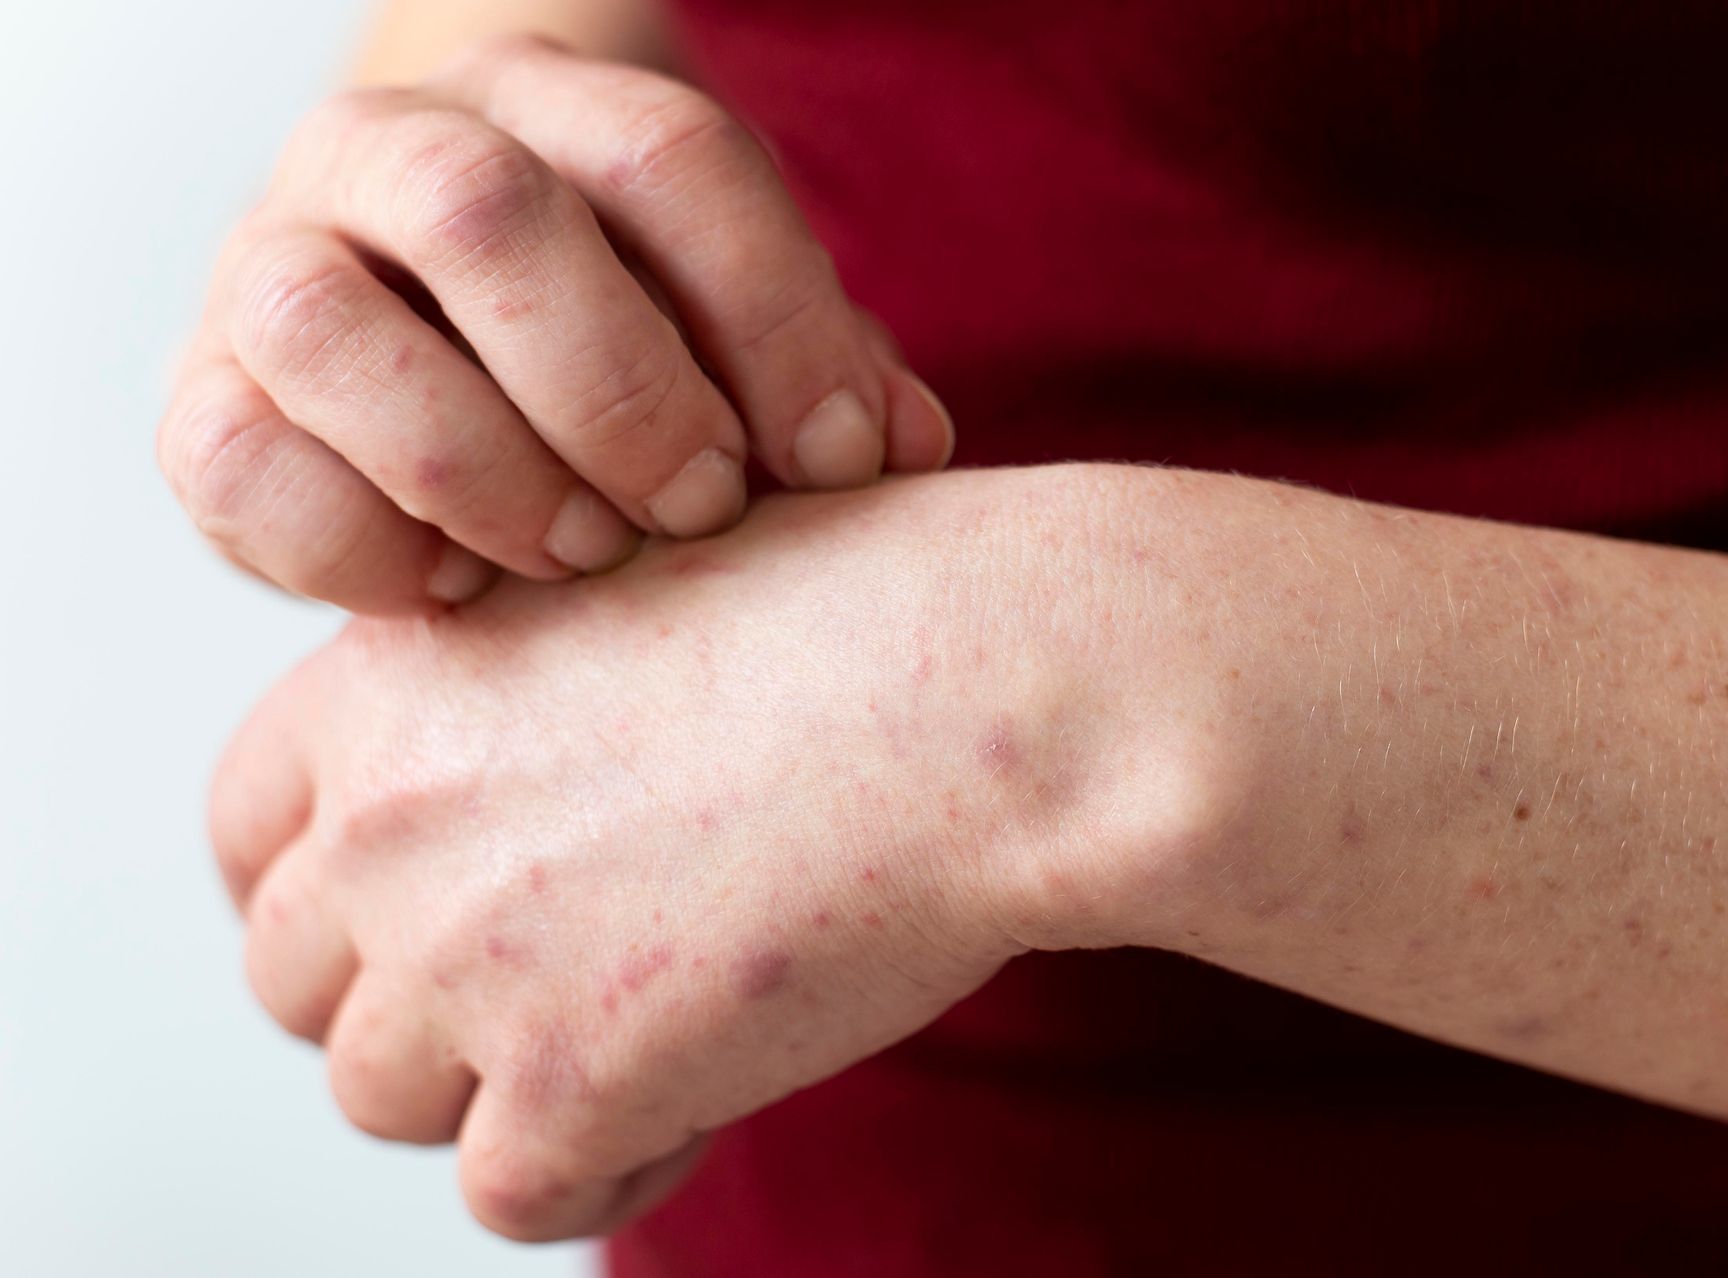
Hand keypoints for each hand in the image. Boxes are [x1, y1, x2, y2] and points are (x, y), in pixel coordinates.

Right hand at [158, 35, 953, 613]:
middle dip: (620, 389)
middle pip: (487, 215)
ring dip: (482, 464)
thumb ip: (822, 368)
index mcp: (551, 107)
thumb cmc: (619, 340)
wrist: (428, 335)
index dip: (776, 319)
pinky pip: (239, 466)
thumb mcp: (734, 329)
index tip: (846, 460)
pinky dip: (363, 549)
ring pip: (323, 324)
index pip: (671, 159)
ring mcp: (267, 264)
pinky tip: (464, 587)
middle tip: (703, 508)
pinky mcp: (199, 401)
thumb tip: (906, 446)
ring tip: (584, 554)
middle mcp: (388, 152)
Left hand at [208, 466, 1220, 1239]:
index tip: (416, 916)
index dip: (332, 888)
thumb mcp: (644, 593)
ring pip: (386, 1095)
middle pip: (302, 979)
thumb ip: (526, 698)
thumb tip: (513, 808)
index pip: (251, 829)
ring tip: (652, 1034)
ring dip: (502, 1083)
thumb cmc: (873, 613)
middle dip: (414, 995)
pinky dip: (609, 1158)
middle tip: (557, 983)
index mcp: (395, 680)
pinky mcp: (569, 1083)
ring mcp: (464, 960)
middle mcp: (391, 823)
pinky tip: (709, 1089)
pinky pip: (518, 1190)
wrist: (996, 687)